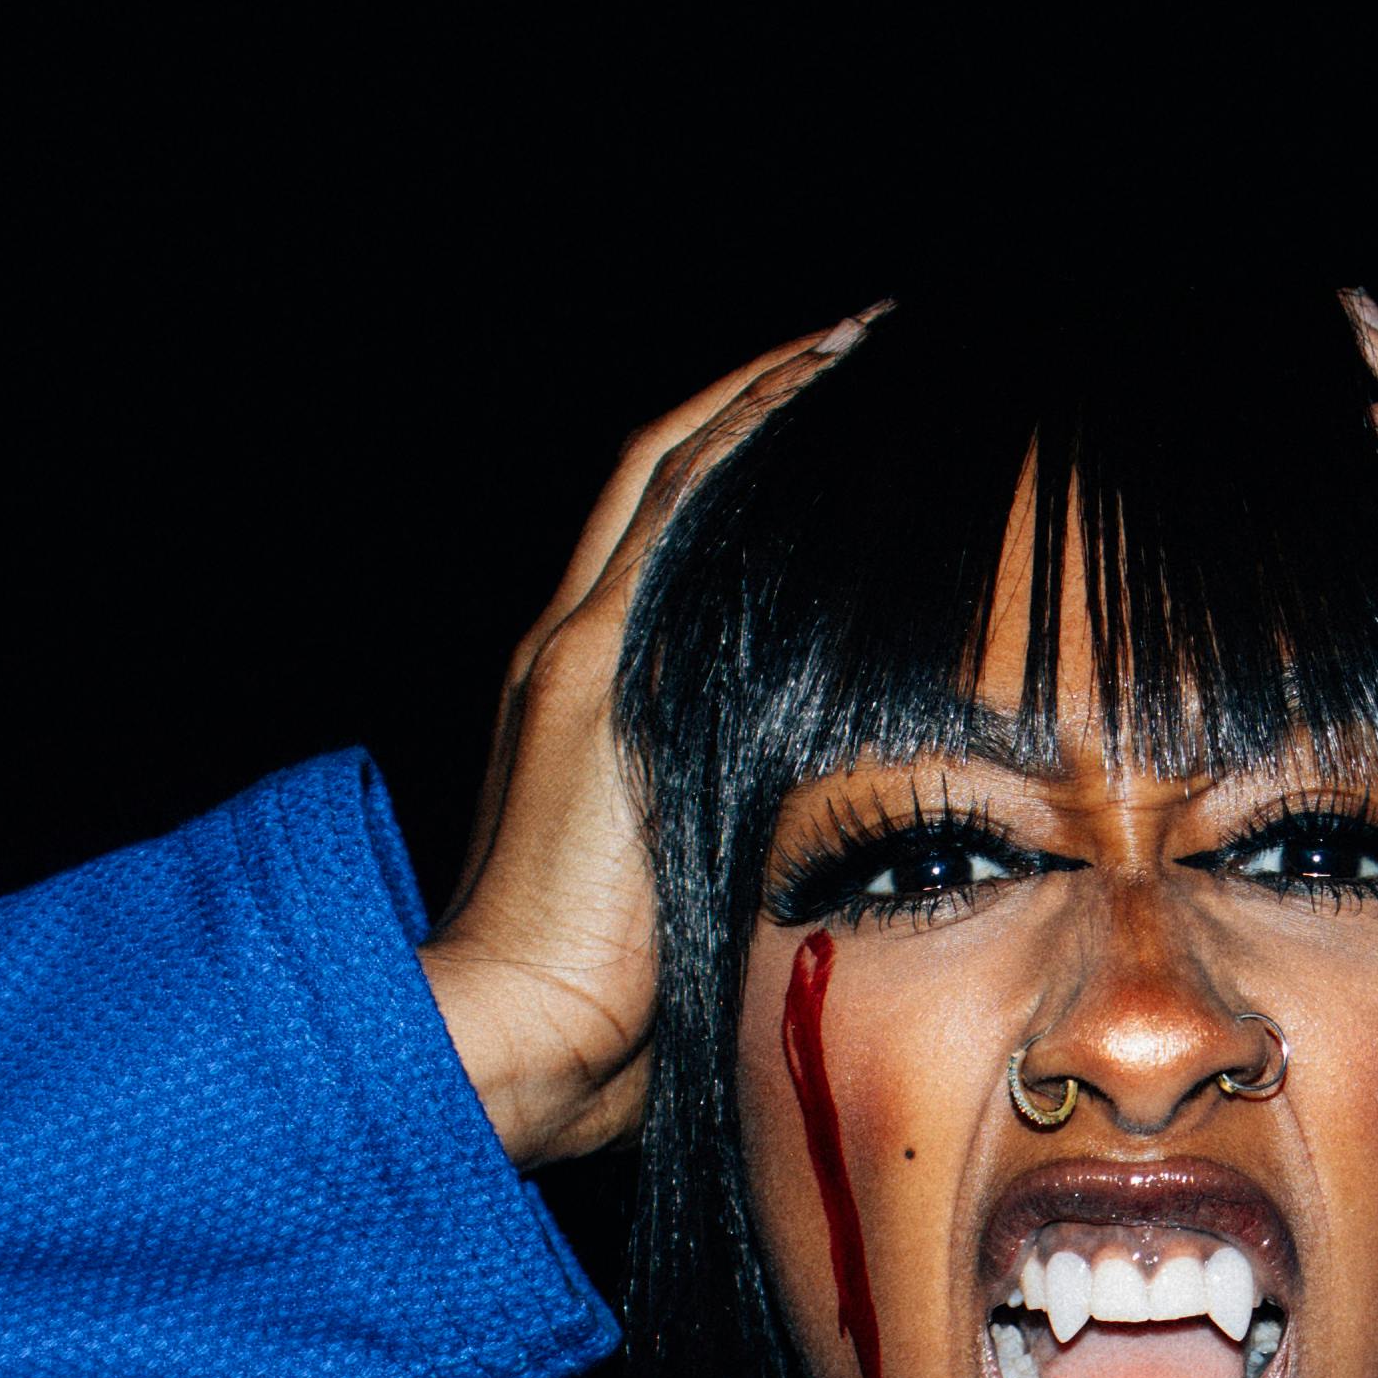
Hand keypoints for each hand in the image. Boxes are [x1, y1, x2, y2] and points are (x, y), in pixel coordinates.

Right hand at [422, 313, 877, 1164]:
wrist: (517, 1038)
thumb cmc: (613, 1011)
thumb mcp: (698, 903)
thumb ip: (750, 847)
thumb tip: (860, 864)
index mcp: (590, 708)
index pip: (670, 553)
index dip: (742, 474)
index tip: (833, 429)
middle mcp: (572, 657)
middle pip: (667, 484)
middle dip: (760, 403)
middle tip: (860, 344)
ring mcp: (577, 655)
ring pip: (675, 475)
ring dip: (764, 398)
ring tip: (857, 339)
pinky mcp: (596, 670)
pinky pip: (679, 507)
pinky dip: (745, 433)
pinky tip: (815, 378)